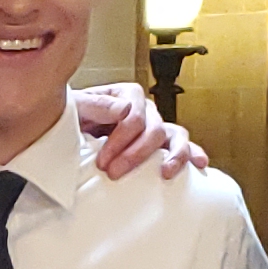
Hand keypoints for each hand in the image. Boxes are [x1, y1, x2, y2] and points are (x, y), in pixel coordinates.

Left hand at [76, 81, 208, 180]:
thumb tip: (126, 108)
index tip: (102, 162)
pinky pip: (182, 147)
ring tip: (165, 173)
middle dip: (136, 154)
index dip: (120, 141)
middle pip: (153, 130)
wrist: (67, 134)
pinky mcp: (161, 144)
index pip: (134, 116)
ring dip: (172, 155)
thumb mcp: (75, 108)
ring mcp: (156, 126)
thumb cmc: (71, 120)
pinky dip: (192, 154)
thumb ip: (96, 104)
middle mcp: (146, 109)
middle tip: (114, 173)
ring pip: (175, 136)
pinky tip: (199, 165)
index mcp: (128, 95)